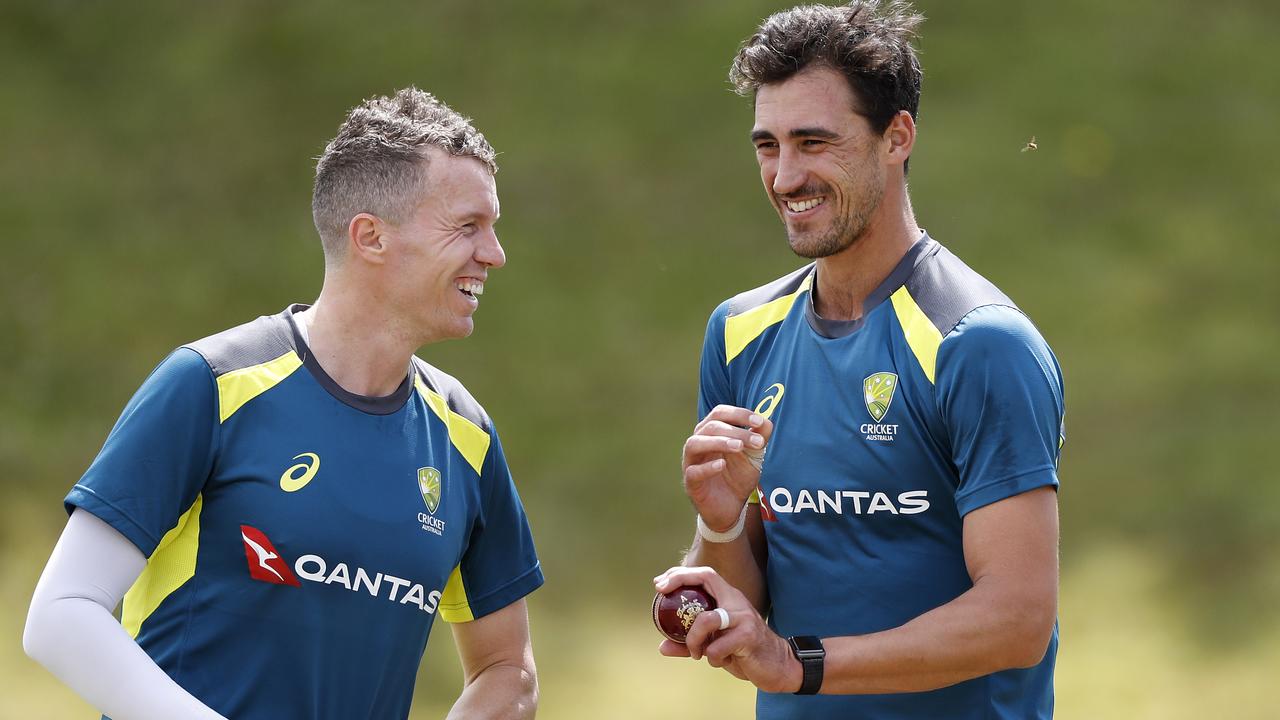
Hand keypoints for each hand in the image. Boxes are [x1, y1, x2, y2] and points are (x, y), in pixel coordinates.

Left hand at [653, 566, 800, 693]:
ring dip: (693, 640)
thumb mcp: (714, 644)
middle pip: (706, 579)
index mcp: (729, 599)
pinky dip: (713, 658)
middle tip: (661, 594)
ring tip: (696, 653)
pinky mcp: (748, 636)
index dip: (681, 574)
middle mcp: (736, 602)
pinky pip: (717, 647)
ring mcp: (743, 618)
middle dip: (679, 581)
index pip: (705, 574)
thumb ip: (689, 643)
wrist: (777, 666)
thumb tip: (662, 646)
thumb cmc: (743, 651)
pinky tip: (722, 661)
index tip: (659, 583)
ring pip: (705, 620)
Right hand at [682, 406, 772, 531]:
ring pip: (695, 444)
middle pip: (710, 426)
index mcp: (711, 432)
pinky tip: (722, 465)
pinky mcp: (691, 483)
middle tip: (758, 441)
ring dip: (718, 442)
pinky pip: (693, 472)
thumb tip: (767, 421)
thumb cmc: (737, 476)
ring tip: (739, 447)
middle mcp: (698, 443)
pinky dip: (707, 467)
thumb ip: (760, 438)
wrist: (730, 508)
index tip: (759, 421)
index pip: (720, 413)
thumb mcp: (753, 457)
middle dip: (736, 430)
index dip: (739, 414)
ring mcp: (691, 462)